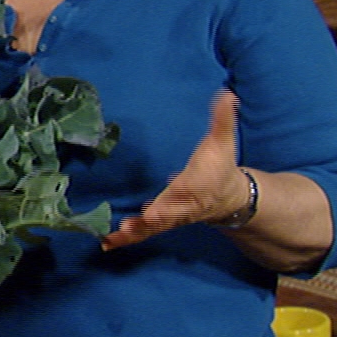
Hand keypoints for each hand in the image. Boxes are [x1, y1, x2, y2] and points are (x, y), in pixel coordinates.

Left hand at [101, 89, 247, 250]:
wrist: (228, 196)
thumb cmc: (220, 165)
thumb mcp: (223, 141)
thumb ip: (222, 119)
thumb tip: (228, 94)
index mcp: (198, 186)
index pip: (185, 193)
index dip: (174, 200)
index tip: (155, 209)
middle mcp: (184, 205)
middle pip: (168, 215)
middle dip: (152, 220)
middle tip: (134, 224)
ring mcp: (173, 217)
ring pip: (153, 228)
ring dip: (135, 232)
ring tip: (114, 236)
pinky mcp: (162, 222)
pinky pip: (145, 232)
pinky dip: (128, 238)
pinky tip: (108, 242)